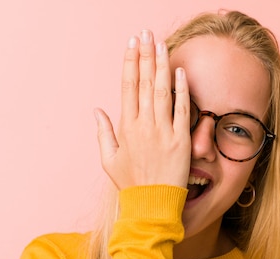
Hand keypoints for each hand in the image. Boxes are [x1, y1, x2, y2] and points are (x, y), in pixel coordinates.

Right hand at [94, 30, 191, 189]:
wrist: (152, 204)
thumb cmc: (131, 183)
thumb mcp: (109, 160)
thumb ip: (104, 132)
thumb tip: (97, 110)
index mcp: (126, 127)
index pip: (127, 87)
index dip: (129, 63)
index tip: (131, 44)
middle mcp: (144, 125)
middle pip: (145, 82)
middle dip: (144, 55)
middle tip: (145, 33)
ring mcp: (163, 131)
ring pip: (162, 91)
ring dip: (161, 64)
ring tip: (160, 43)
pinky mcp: (181, 140)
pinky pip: (182, 110)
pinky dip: (181, 90)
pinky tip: (180, 71)